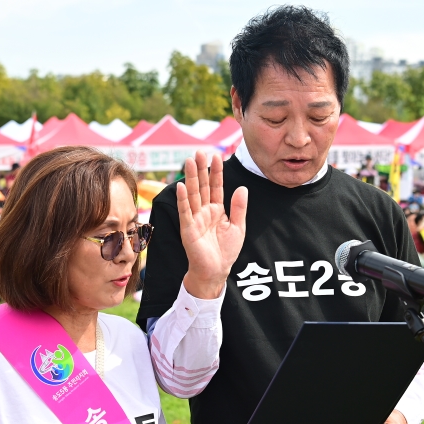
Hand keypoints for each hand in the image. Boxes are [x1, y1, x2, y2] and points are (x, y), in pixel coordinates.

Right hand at [178, 151, 247, 298]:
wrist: (216, 271)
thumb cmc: (226, 251)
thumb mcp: (238, 227)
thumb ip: (239, 208)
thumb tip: (242, 187)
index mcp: (217, 210)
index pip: (217, 187)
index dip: (216, 172)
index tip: (216, 156)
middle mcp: (204, 211)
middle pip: (203, 186)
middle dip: (201, 169)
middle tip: (199, 152)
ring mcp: (195, 219)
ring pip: (193, 195)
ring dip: (191, 178)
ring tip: (189, 161)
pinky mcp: (188, 229)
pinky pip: (185, 212)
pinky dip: (183, 199)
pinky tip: (182, 185)